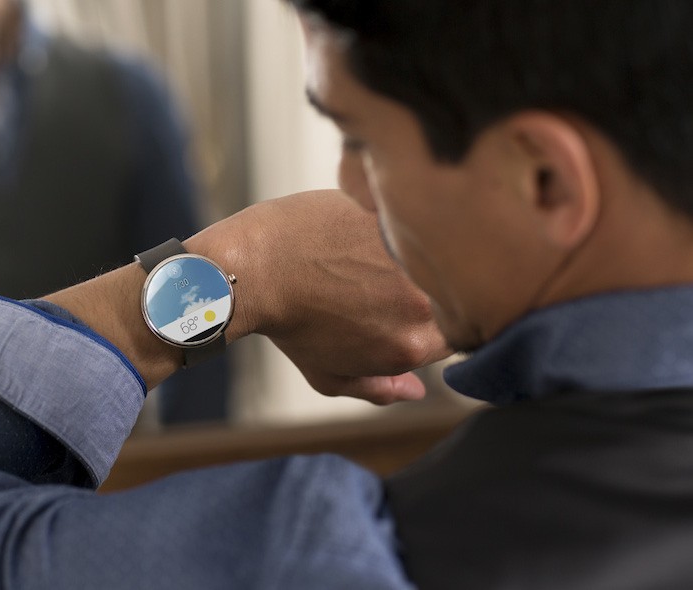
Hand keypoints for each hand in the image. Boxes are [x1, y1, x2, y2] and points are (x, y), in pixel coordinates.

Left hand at [187, 190, 449, 403]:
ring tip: (362, 253)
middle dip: (425, 287)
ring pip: (427, 252)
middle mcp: (421, 300)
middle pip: (448, 293)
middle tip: (381, 279)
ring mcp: (407, 252)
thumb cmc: (287, 324)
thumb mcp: (328, 375)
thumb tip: (417, 391)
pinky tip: (354, 229)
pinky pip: (404, 218)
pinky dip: (389, 223)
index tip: (401, 309)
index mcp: (414, 343)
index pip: (455, 335)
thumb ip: (379, 388)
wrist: (254, 270)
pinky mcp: (390, 213)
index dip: (431, 323)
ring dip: (407, 252)